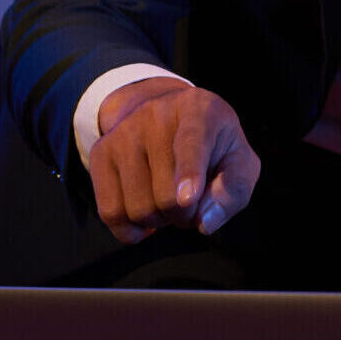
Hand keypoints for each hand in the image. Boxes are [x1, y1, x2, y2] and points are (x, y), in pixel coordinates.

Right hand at [90, 79, 261, 244]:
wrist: (170, 117)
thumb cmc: (213, 146)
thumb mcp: (238, 161)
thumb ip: (233, 190)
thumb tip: (206, 221)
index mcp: (199, 110)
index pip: (192, 142)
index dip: (189, 173)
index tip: (187, 198)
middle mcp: (155, 114)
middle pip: (165, 193)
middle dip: (184, 215)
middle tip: (191, 203)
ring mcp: (123, 133)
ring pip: (138, 208)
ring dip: (159, 222)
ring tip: (169, 201)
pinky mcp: (101, 152)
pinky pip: (110, 211)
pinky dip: (129, 230)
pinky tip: (145, 220)